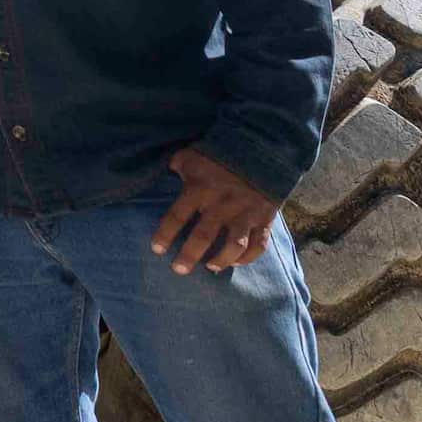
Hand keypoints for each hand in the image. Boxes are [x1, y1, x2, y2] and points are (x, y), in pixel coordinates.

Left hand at [151, 146, 280, 275]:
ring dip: (221, 260)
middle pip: (203, 236)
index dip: (165, 235)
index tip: (156, 250)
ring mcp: (245, 213)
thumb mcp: (192, 156)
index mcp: (201, 189)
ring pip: (234, 245)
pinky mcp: (264, 219)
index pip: (177, 216)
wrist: (263, 151)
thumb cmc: (219, 155)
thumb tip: (163, 173)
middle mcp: (222, 204)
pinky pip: (259, 245)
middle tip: (178, 270)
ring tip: (209, 267)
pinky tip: (236, 262)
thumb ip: (176, 166)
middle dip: (189, 256)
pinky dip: (249, 258)